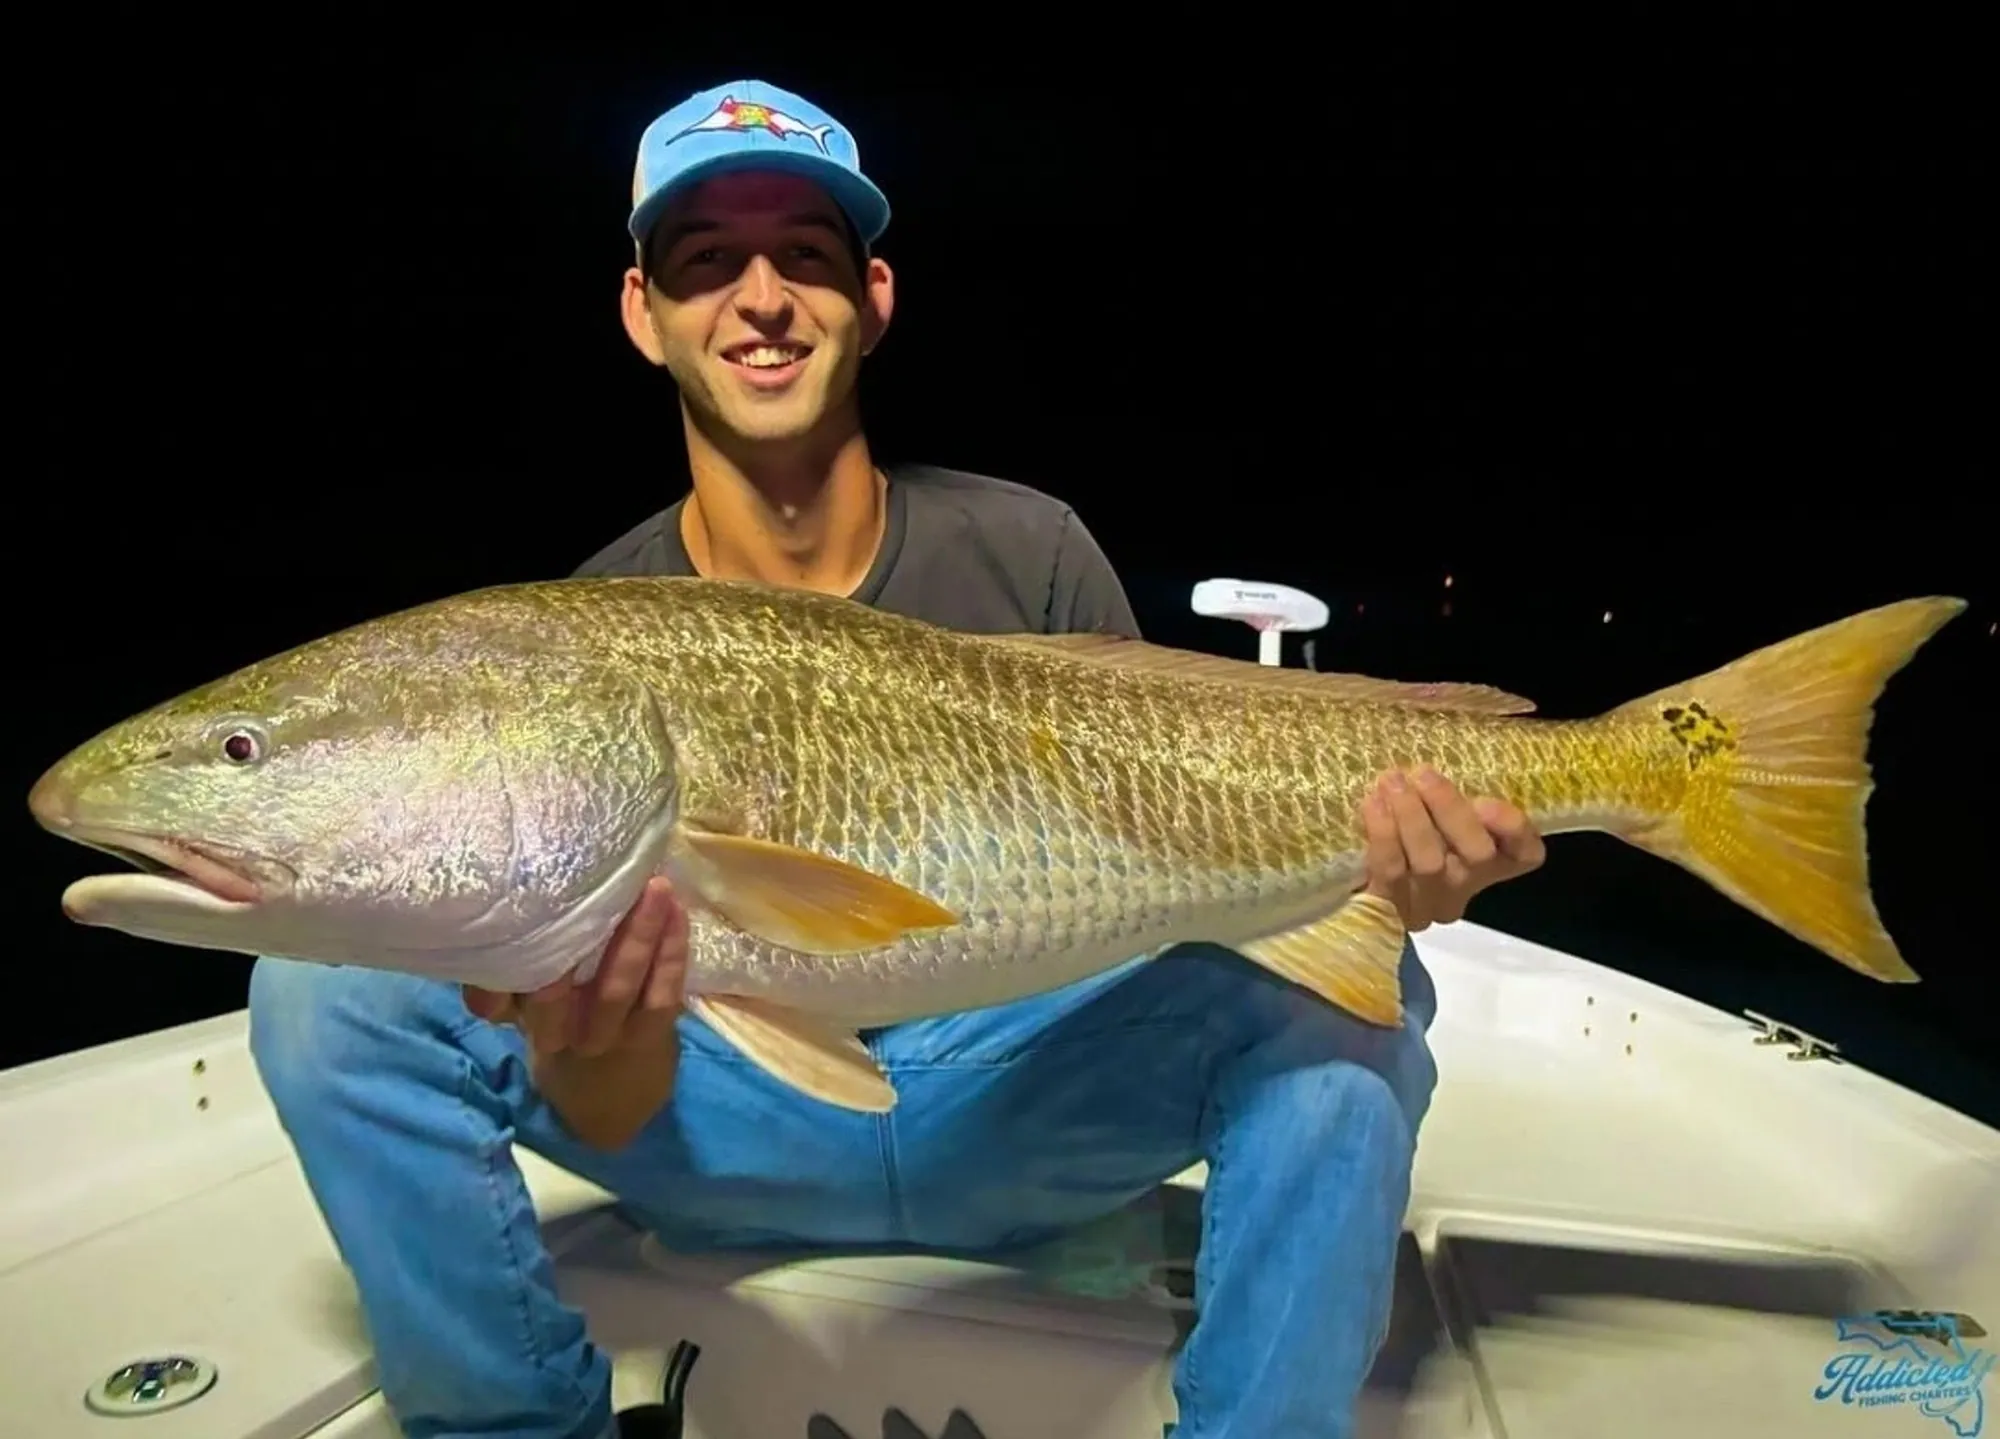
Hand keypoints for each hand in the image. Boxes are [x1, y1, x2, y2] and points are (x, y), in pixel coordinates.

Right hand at [463, 875, 687, 1058]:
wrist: (612, 1099)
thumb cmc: (564, 1030)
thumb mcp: (528, 1009)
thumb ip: (511, 974)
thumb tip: (508, 904)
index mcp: (523, 1016)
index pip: (496, 997)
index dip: (496, 970)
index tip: (515, 910)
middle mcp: (559, 1032)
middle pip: (555, 991)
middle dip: (577, 935)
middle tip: (596, 878)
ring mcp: (606, 1036)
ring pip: (617, 988)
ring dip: (638, 935)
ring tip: (654, 886)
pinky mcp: (650, 1036)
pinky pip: (661, 997)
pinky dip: (672, 953)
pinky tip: (678, 914)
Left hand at [1362, 766, 1545, 930]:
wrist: (1337, 880)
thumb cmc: (1395, 825)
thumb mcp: (1428, 806)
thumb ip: (1444, 792)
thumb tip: (1431, 766)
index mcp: (1486, 862)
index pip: (1525, 854)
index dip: (1514, 829)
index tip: (1487, 801)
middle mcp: (1463, 887)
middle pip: (1477, 854)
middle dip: (1450, 809)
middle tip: (1423, 774)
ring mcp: (1427, 903)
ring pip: (1431, 863)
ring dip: (1411, 816)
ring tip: (1391, 782)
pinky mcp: (1389, 909)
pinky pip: (1391, 872)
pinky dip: (1383, 834)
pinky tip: (1372, 806)